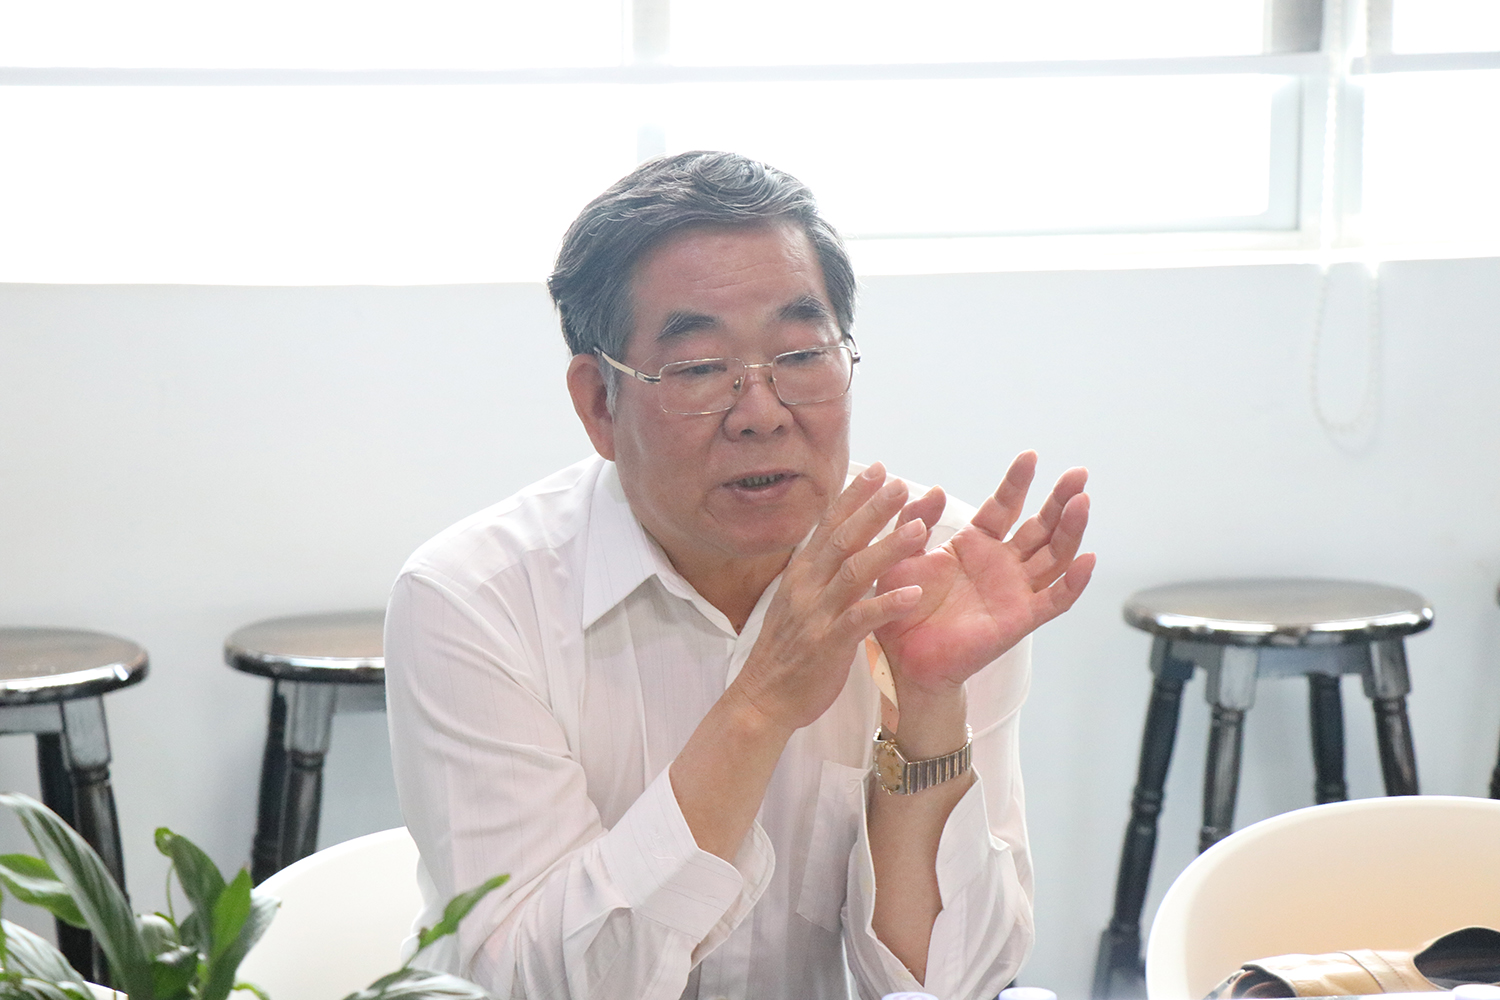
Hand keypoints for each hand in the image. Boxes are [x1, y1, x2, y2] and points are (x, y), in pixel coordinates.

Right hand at [728, 463, 929, 732]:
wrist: (763, 698)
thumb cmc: (787, 650)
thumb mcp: (798, 601)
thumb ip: (819, 572)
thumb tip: (839, 542)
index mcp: (801, 573)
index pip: (828, 524)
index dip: (852, 496)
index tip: (877, 469)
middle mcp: (806, 586)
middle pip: (842, 538)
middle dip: (872, 509)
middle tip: (900, 484)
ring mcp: (816, 614)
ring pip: (853, 572)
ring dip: (887, 548)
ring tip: (919, 528)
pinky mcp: (828, 644)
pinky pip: (861, 619)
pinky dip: (887, 604)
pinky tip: (914, 594)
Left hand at [874, 451, 1093, 695]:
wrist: (902, 658)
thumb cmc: (901, 608)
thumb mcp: (901, 555)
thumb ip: (916, 520)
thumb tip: (937, 488)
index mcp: (975, 545)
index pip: (1004, 506)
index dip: (1017, 482)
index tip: (1030, 456)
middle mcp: (1001, 564)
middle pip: (1040, 526)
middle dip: (1059, 500)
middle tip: (1078, 473)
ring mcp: (1014, 591)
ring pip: (1054, 556)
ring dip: (1071, 530)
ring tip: (1082, 502)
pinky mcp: (1020, 619)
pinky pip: (1054, 601)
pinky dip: (1074, 583)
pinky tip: (1088, 560)